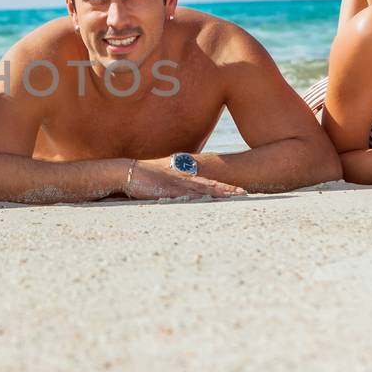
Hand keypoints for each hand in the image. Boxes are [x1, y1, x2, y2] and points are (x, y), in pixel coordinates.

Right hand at [124, 158, 244, 199]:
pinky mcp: (166, 189)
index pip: (208, 183)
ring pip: (201, 189)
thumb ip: (174, 186)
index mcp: (183, 176)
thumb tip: (183, 195)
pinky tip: (207, 200)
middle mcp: (183, 178)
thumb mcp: (162, 181)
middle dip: (227, 189)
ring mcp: (175, 183)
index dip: (224, 187)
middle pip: (210, 184)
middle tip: (244, 193)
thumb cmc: (144, 177)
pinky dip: (197, 197)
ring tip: (232, 196)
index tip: (238, 191)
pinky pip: (184, 194)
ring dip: (217, 192)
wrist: (127, 172)